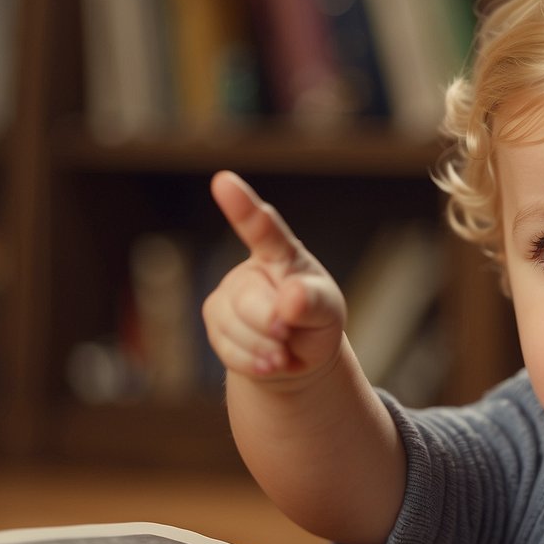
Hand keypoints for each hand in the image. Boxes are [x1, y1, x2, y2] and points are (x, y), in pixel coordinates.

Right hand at [202, 171, 346, 381]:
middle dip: (272, 324)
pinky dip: (255, 362)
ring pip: (235, 327)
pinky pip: (228, 350)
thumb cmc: (316, 319)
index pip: (262, 228)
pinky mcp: (215, 320)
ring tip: (285, 350)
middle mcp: (250, 268)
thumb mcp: (328, 311)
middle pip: (250, 299)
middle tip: (289, 334)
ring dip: (266, 349)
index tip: (223, 181)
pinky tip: (270, 361)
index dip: (242, 206)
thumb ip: (314, 302)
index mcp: (282, 253)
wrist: (295, 353)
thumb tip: (290, 299)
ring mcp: (227, 294)